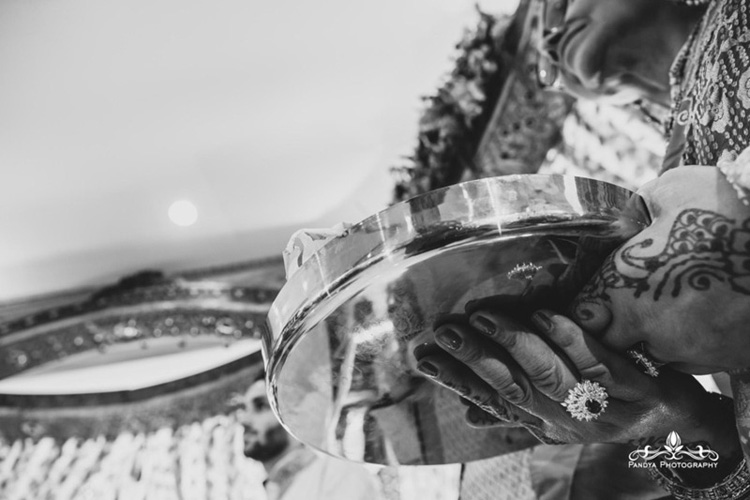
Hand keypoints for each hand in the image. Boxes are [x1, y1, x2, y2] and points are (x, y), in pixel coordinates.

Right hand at [414, 308, 735, 448]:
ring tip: (482, 316)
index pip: (493, 401)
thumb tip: (467, 415)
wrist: (685, 429)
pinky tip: (543, 313)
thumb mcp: (562, 415)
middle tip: (443, 329)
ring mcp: (604, 409)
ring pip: (550, 378)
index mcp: (546, 423)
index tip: (422, 356)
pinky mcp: (639, 391)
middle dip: (475, 359)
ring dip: (514, 345)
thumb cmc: (613, 411)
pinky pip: (600, 366)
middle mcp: (569, 421)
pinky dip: (569, 339)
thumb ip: (518, 407)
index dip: (456, 380)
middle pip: (514, 389)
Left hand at [571, 166, 749, 372]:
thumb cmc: (724, 200)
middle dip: (621, 326)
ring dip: (662, 337)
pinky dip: (700, 344)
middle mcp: (654, 329)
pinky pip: (703, 363)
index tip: (597, 295)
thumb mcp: (666, 192)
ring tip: (682, 304)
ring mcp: (696, 350)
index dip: (588, 305)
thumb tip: (626, 220)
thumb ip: (635, 215)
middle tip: (638, 300)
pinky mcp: (735, 360)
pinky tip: (710, 317)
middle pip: (618, 344)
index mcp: (626, 290)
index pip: (585, 315)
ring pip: (661, 356)